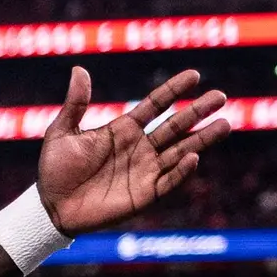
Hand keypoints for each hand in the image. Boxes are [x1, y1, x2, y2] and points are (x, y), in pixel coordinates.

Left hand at [38, 66, 229, 233]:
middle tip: (220, 96)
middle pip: (176, 126)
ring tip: (225, 124)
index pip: (155, 105)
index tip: (194, 75)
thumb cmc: (55, 170)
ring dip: (202, 139)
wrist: (50, 207)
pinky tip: (193, 157)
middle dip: (198, 111)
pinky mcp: (145, 195)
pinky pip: (168, 182)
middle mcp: (140, 148)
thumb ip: (75, 104)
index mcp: (123, 129)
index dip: (174, 90)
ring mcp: (145, 171)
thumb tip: (79, 70)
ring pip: (181, 151)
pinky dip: (181, 171)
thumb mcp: (61, 133)